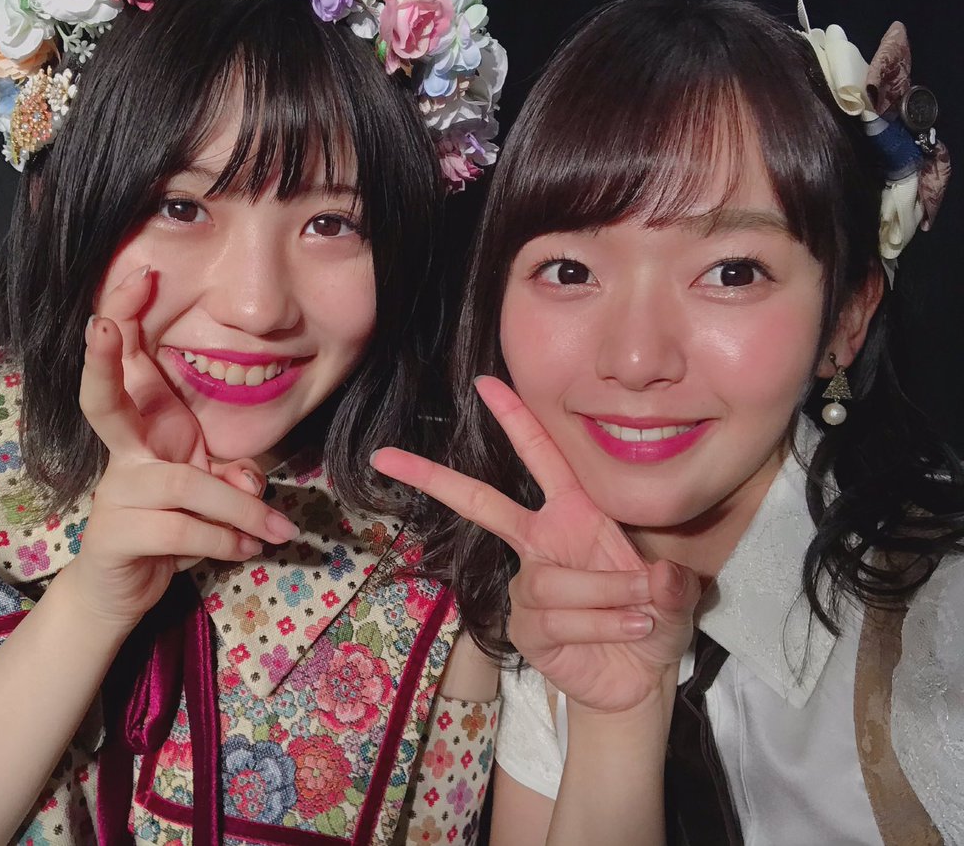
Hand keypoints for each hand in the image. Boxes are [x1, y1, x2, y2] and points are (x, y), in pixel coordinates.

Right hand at [65, 266, 298, 628]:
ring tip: (275, 529)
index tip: (145, 275)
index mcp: (146, 430)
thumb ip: (232, 475)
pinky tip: (248, 549)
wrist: (125, 589)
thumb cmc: (170, 525)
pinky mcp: (115, 536)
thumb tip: (252, 482)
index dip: (129, 319)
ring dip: (238, 508)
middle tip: (106, 323)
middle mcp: (123, 454)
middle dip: (104, 359)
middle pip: (102, 399)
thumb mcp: (210, 490)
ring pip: (182, 485)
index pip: (131, 365)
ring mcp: (115, 494)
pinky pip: (181, 529)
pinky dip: (224, 540)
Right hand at [371, 376, 700, 713]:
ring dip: (604, 594)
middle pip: (481, 504)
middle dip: (435, 478)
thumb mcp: (676, 595)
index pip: (542, 459)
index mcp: (574, 516)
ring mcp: (528, 588)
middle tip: (387, 455)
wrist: (641, 679)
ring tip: (641, 610)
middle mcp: (543, 544)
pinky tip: (627, 629)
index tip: (485, 383)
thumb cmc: (652, 619)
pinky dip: (600, 625)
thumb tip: (660, 578)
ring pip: (551, 581)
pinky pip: (556, 619)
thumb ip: (674, 585)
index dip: (516, 420)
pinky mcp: (525, 629)